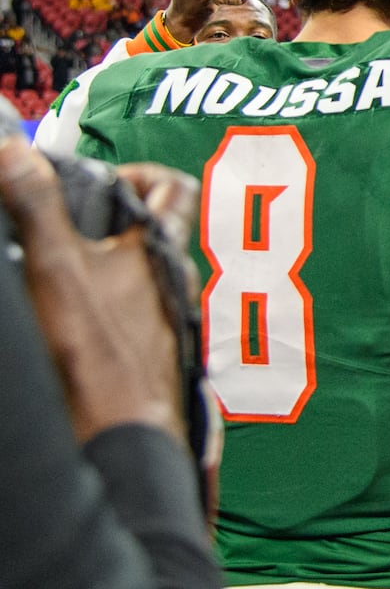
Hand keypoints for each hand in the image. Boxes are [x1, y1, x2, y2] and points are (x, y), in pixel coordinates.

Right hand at [0, 138, 199, 445]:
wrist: (123, 439)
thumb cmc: (98, 355)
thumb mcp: (56, 269)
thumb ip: (37, 206)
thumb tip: (13, 148)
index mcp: (158, 251)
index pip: (174, 188)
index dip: (138, 172)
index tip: (97, 183)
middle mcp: (171, 283)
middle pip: (150, 233)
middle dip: (104, 224)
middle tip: (56, 228)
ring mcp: (164, 322)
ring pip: (136, 278)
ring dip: (97, 269)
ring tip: (49, 275)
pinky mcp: (150, 358)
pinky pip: (128, 319)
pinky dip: (99, 310)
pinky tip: (65, 323)